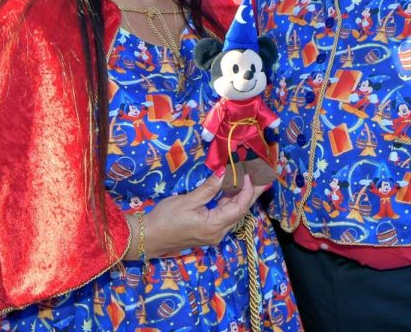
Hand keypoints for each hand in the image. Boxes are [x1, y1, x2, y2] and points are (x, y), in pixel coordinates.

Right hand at [142, 175, 265, 256]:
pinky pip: (224, 214)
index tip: (249, 171)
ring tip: (251, 177)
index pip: (240, 207)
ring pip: (233, 212)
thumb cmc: (165, 219)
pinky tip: (232, 188)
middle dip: (252, 192)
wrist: (147, 238)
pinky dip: (229, 200)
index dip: (247, 189)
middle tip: (264, 175)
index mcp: (214, 226)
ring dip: (241, 195)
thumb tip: (225, 172)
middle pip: (240, 210)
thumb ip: (209, 188)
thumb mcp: (187, 201)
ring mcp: (214, 233)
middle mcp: (218, 232)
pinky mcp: (208, 231)